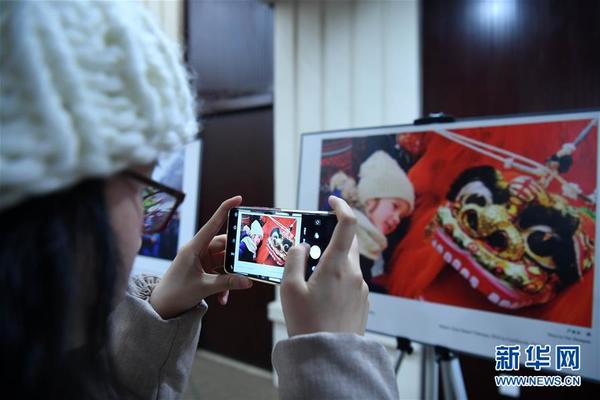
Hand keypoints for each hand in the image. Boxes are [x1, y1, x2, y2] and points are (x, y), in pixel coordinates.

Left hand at [150, 196, 252, 318]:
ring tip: (236, 286)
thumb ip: (227, 283)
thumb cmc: (176, 293)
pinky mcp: (203, 270)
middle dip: (236, 256)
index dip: (225, 210)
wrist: (162, 308)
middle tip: (250, 261)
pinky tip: (222, 299)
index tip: (238, 199)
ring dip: (230, 275)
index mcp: (193, 247)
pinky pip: (220, 273)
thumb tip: (248, 281)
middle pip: (224, 245)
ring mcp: (201, 260)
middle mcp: (198, 250)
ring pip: (224, 261)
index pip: (212, 224)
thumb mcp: (203, 288)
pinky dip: (224, 284)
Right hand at [280, 195, 368, 336]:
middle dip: (332, 238)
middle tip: (312, 246)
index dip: (342, 207)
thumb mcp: (289, 289)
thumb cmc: (308, 323)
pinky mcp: (362, 302)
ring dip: (332, 263)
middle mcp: (354, 274)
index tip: (333, 200)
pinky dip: (337, 279)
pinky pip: (350, 282)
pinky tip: (321, 296)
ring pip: (347, 264)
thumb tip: (302, 246)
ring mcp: (361, 289)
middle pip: (347, 244)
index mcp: (337, 266)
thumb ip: (294, 260)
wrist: (330, 356)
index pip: (348, 224)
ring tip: (311, 279)